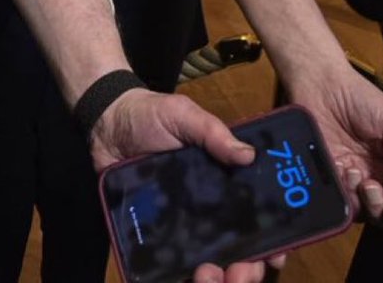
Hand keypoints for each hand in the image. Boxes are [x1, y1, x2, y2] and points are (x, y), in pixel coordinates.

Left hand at [93, 91, 282, 281]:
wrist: (107, 121)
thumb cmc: (152, 114)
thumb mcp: (185, 116)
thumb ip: (213, 133)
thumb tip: (249, 155)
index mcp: (225, 182)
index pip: (256, 217)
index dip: (270, 240)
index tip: (274, 255)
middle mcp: (209, 208)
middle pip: (238, 249)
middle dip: (246, 270)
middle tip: (239, 273)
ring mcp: (182, 224)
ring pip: (208, 263)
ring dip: (216, 279)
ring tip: (206, 275)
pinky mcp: (155, 232)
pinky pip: (170, 264)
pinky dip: (178, 277)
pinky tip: (183, 279)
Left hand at [289, 66, 382, 226]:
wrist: (321, 83)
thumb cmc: (361, 98)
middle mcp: (373, 178)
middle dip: (380, 209)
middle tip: (370, 184)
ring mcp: (348, 179)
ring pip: (360, 212)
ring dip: (358, 200)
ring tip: (351, 171)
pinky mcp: (324, 174)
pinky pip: (334, 198)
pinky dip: (338, 191)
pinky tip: (337, 167)